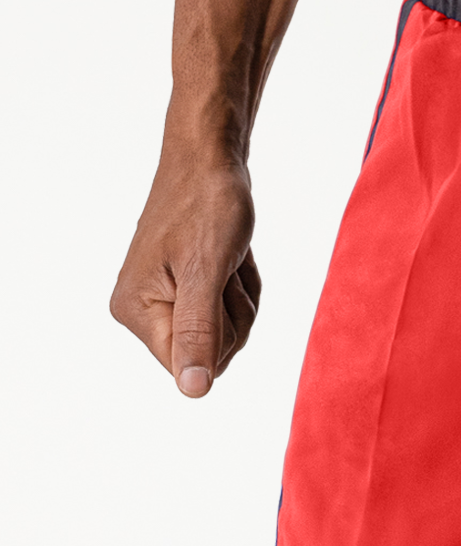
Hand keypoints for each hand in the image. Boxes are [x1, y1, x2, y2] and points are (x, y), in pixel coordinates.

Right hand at [111, 152, 261, 396]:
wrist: (209, 156)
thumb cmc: (207, 203)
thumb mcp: (207, 271)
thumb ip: (198, 332)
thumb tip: (193, 390)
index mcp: (134, 311)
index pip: (193, 366)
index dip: (220, 331)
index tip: (214, 283)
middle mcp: (141, 311)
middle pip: (215, 353)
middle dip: (235, 311)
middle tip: (224, 266)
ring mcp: (162, 300)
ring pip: (228, 332)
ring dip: (241, 295)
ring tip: (226, 257)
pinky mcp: (183, 289)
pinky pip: (230, 311)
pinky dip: (241, 285)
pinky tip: (230, 257)